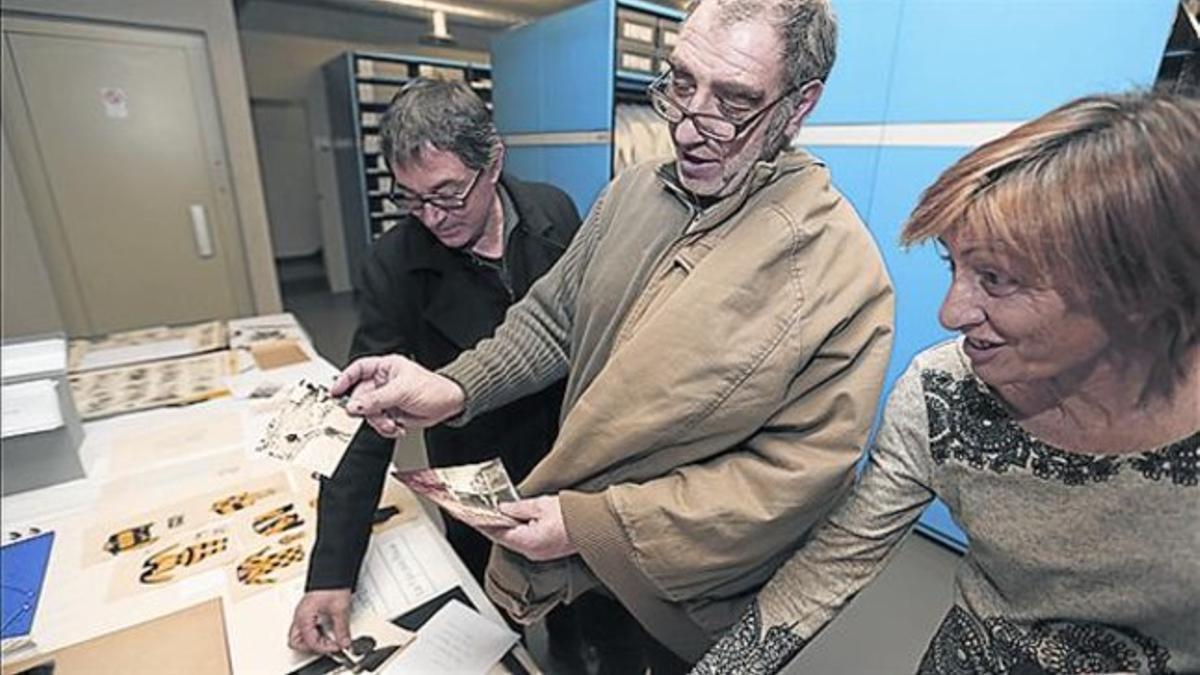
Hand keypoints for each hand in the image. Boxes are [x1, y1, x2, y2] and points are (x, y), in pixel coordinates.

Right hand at [288, 589, 351, 654]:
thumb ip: (342, 629)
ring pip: (300, 636)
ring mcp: (302, 613)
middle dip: (313, 647)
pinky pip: (306, 628)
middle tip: (329, 645)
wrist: (332, 568)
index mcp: (303, 616)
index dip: (325, 647)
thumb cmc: (331, 583)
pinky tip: (327, 629)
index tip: (338, 646)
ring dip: (313, 640)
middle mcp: (299, 616)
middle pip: (296, 642)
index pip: (310, 642)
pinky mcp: (307, 611)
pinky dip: (315, 632)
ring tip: (329, 638)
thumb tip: (344, 642)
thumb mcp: (340, 608)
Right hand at [332, 355, 465, 437]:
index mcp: (385, 368)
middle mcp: (383, 383)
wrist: (449, 405)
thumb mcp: (402, 391)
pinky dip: (385, 427)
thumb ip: (376, 400)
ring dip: (379, 421)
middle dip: (366, 409)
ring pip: (368, 413)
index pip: (357, 370)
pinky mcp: (391, 413)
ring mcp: (386, 399)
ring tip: (392, 423)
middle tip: (372, 415)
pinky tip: (396, 426)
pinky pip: (379, 422)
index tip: (335, 391)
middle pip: (360, 396)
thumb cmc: (432, 388)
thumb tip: (355, 405)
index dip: (344, 380)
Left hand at [482, 496, 577, 561]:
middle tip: (484, 510)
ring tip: (500, 512)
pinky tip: (517, 520)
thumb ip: (518, 508)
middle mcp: (532, 552)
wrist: (596, 525)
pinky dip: (519, 531)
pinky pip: (526, 541)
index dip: (483, 523)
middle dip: (494, 524)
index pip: (497, 533)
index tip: (473, 516)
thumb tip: (503, 508)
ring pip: (515, 540)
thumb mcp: (540, 505)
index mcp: (527, 541)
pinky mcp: (548, 550)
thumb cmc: (573, 516)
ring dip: (507, 527)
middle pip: (504, 538)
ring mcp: (540, 553)